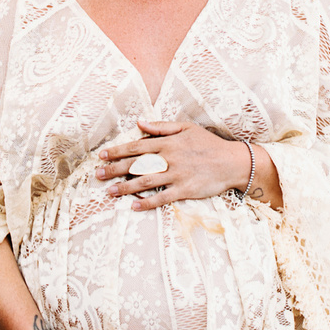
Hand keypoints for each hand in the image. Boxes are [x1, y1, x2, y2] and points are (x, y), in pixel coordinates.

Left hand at [96, 119, 257, 210]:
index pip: (137, 146)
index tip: (102, 155)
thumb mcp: (186, 128)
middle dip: (115, 169)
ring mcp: (177, 175)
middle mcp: (170, 158)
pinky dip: (147, 202)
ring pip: (146, 182)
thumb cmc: (208, 144)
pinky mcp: (185, 190)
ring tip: (110, 192)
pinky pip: (162, 197)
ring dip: (126, 187)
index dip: (118, 151)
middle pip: (136, 164)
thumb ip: (161, 126)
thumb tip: (138, 122)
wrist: (232, 162)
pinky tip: (134, 206)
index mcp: (168, 143)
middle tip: (98, 175)